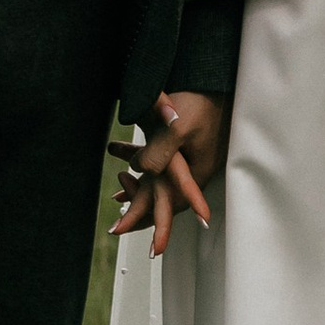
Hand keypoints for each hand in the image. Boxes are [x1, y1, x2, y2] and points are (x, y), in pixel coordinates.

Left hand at [109, 90, 227, 254]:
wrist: (210, 79)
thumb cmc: (199, 102)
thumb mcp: (178, 126)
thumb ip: (157, 152)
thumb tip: (136, 169)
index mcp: (193, 172)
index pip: (170, 206)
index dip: (155, 225)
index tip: (142, 244)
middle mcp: (189, 170)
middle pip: (161, 200)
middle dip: (139, 215)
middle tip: (115, 229)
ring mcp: (183, 157)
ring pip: (155, 181)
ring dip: (134, 187)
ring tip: (114, 194)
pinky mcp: (175, 143)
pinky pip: (153, 161)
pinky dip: (136, 162)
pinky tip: (117, 151)